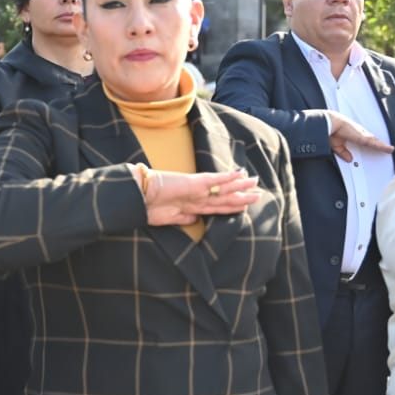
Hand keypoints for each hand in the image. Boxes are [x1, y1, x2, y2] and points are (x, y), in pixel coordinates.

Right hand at [141, 168, 260, 226]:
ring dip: (241, 186)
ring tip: (255, 182)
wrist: (137, 196)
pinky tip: (240, 174)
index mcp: (191, 206)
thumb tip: (196, 221)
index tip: (243, 205)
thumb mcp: (168, 219)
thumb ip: (183, 219)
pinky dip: (228, 178)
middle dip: (242, 196)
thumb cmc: (147, 207)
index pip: (216, 206)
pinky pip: (215, 180)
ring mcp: (196, 189)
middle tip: (258, 193)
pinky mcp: (194, 183)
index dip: (231, 206)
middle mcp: (196, 196)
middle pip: (224, 197)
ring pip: (224, 188)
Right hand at [327, 111, 393, 162]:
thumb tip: (349, 159)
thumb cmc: (330, 131)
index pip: (366, 141)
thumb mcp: (337, 146)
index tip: (379, 148)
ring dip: (384, 146)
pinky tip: (389, 149)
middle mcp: (360, 134)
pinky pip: (376, 144)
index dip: (373, 144)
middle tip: (388, 150)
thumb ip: (344, 153)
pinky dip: (383, 147)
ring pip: (376, 142)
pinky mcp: (364, 138)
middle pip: (373, 140)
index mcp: (354, 135)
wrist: (329, 124)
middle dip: (380, 145)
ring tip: (390, 150)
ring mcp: (363, 135)